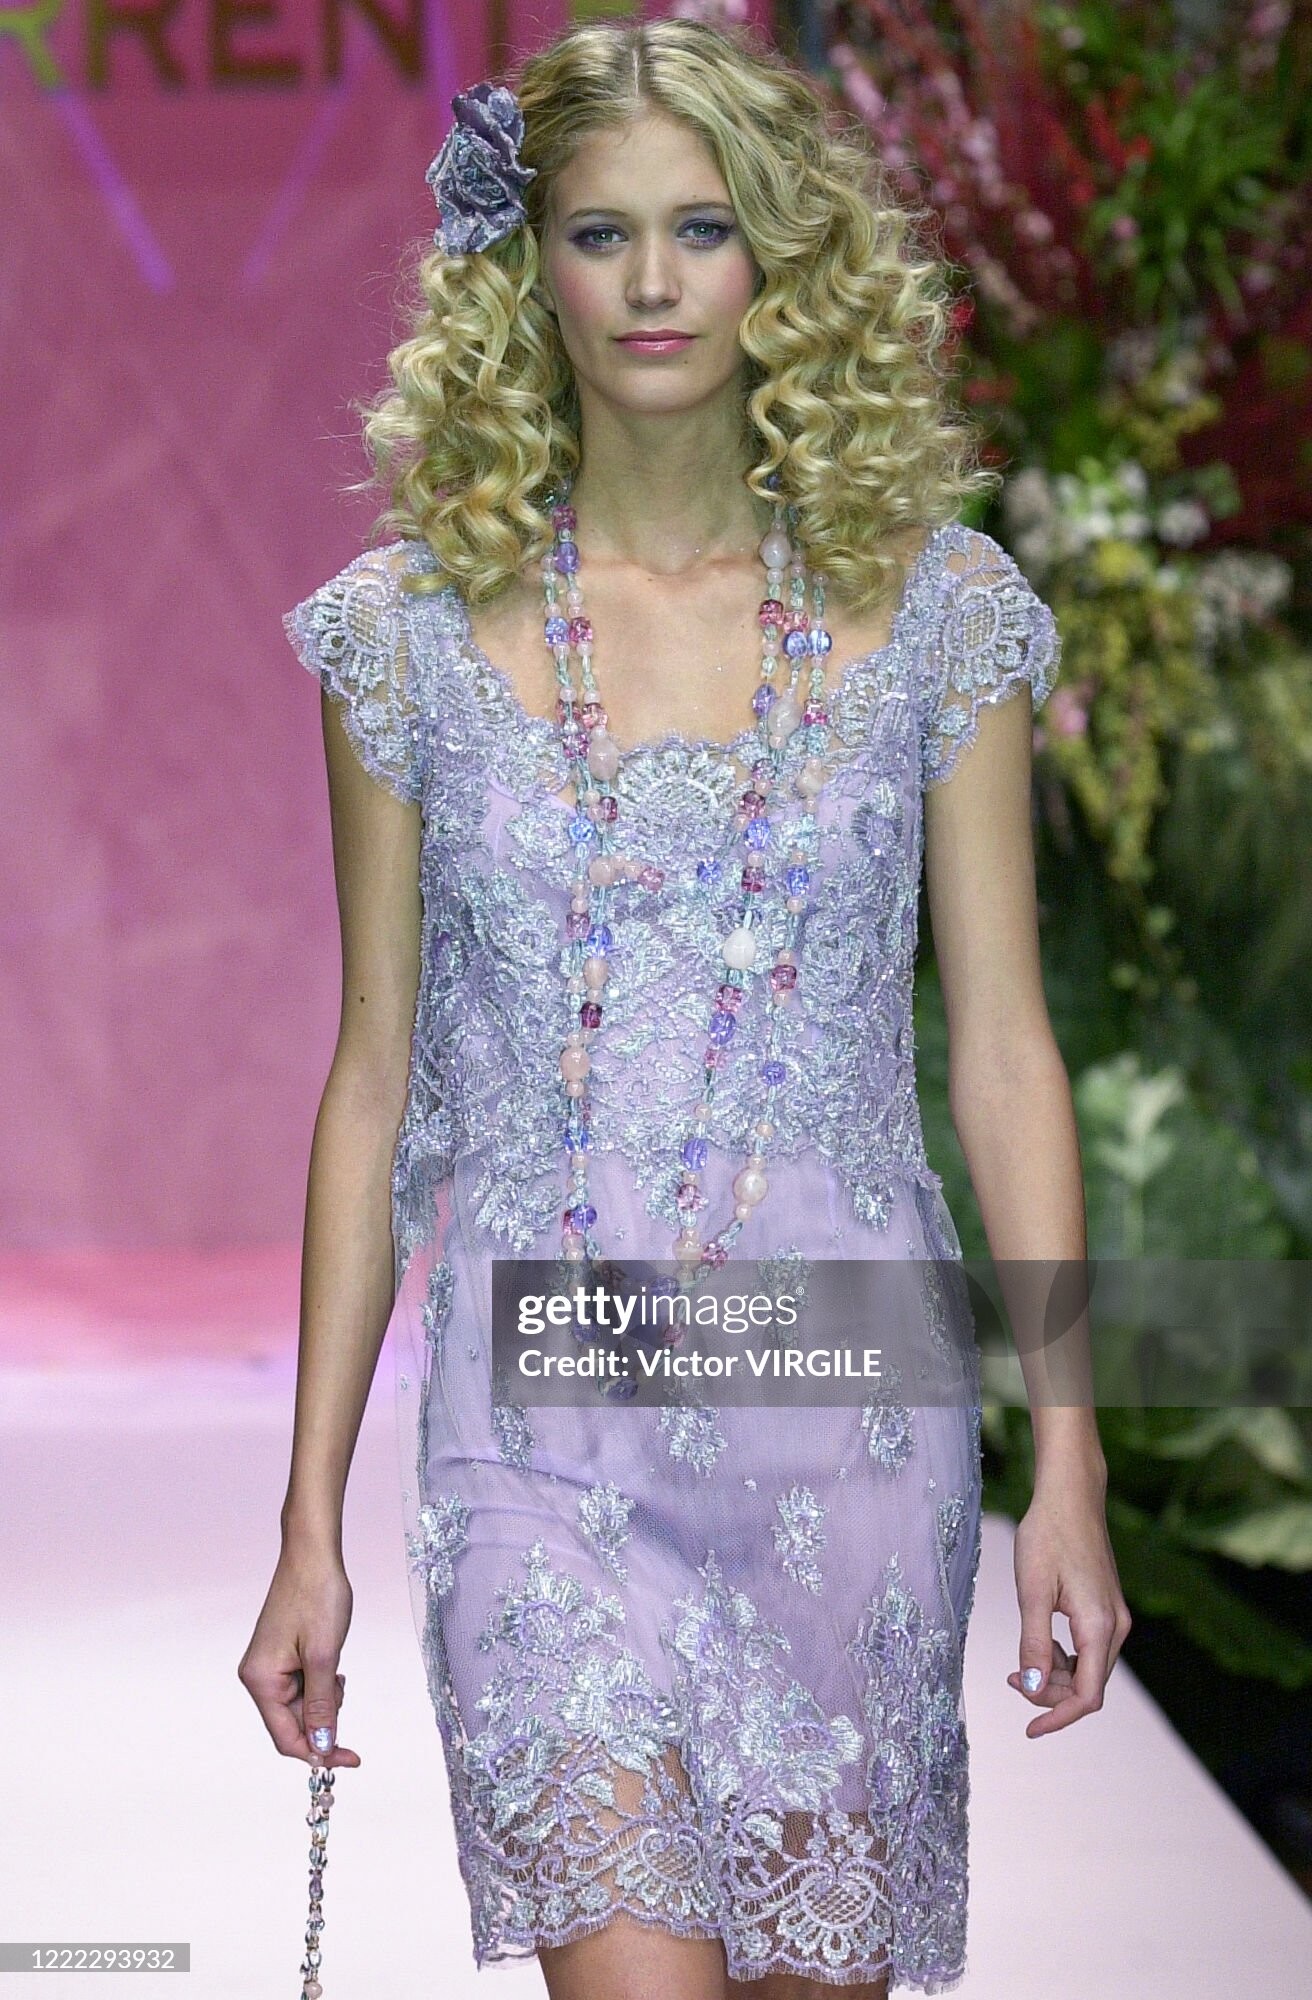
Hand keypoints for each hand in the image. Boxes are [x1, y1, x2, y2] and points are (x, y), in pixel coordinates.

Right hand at [237, 1543, 360, 1767]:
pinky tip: (330, 1663)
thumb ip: (321, 1704)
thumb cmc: (317, 1596)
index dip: (318, 1753)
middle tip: (343, 1686)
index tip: (351, 1759)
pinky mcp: (280, 1657)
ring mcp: (268, 1666)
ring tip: (336, 1667)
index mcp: (260, 1680)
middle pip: (293, 1723)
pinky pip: (302, 1687)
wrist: (313, 1555)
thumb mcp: (324, 1655)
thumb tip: (321, 1746)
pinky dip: (321, 1684)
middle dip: (323, 1717)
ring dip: (324, 1698)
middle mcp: (257, 1677)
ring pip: (301, 1705)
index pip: (286, 1737)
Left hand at [1007, 1462, 1131, 1737]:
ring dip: (1054, 1674)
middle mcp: (1115, 1627)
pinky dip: (1062, 1655)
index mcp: (1099, 1627)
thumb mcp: (1032, 1592)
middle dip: (1049, 1692)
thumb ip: (1033, 1643)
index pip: (1087, 1696)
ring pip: (1087, 1668)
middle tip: (1011, 1676)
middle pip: (1087, 1685)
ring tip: (1020, 1657)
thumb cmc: (1047, 1536)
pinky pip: (1087, 1649)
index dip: (1058, 1717)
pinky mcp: (1106, 1608)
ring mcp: (1114, 1617)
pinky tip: (1039, 1640)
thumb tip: (1031, 1690)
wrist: (1070, 1496)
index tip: (1030, 1730)